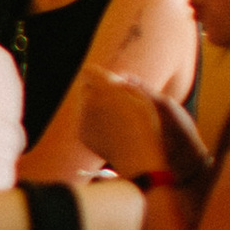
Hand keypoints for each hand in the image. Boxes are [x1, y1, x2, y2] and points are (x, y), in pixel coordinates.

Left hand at [78, 68, 166, 182]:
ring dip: (94, 106)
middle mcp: (90, 102)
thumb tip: (116, 78)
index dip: (99, 75)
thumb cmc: (147, 126)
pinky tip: (111, 131)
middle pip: (84, 87)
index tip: (110, 82)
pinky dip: (94, 123)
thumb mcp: (143, 99)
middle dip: (95, 90)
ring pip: (83, 105)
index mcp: (105, 89)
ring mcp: (83, 119)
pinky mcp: (81, 133)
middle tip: (114, 101)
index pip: (89, 72)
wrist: (139, 157)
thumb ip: (125, 84)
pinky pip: (84, 122)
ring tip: (116, 118)